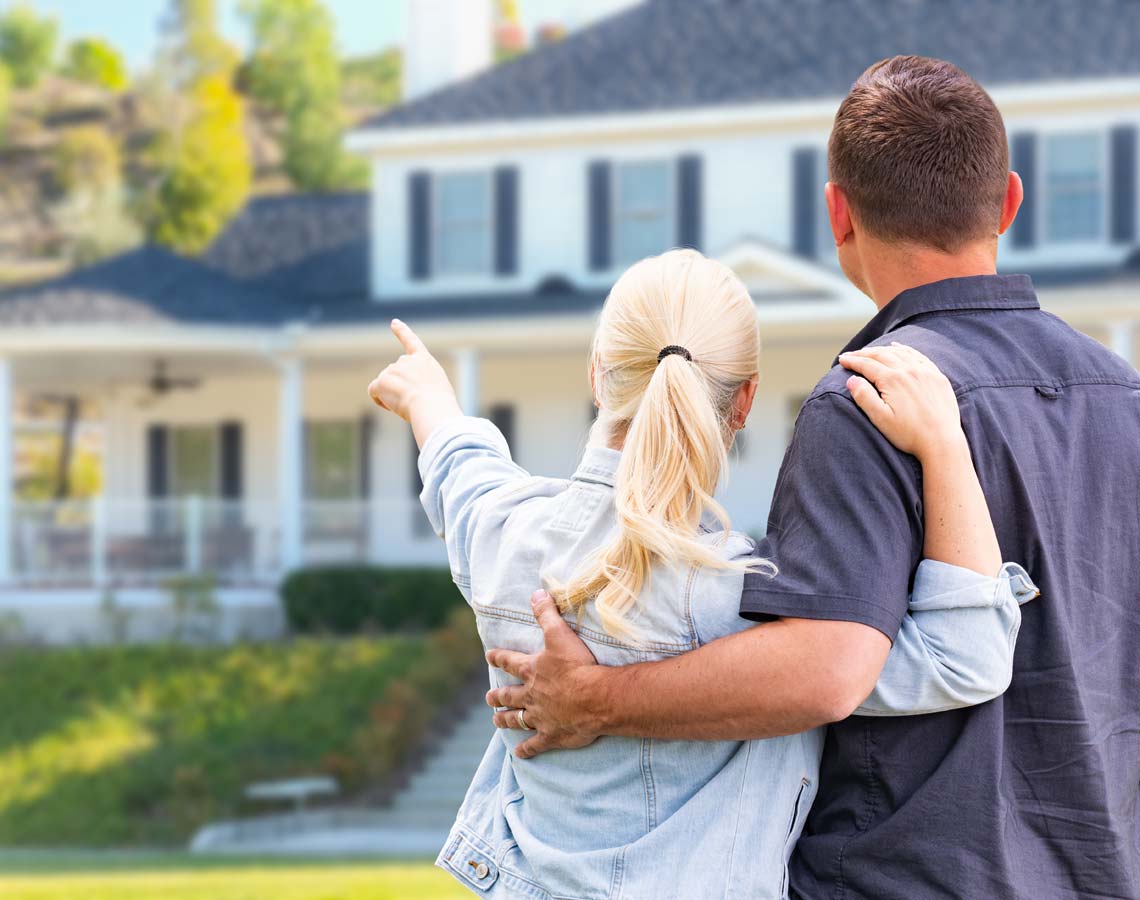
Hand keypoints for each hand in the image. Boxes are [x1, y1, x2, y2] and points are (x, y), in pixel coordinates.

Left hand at [368, 319, 462, 444]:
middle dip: (400, 388)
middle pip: (396, 375)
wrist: (431, 406)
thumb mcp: (437, 390)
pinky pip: (374, 392)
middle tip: (415, 401)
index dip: (402, 332)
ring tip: (409, 405)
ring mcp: (393, 369)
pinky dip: (380, 401)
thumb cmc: (440, 406)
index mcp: (424, 361)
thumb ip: (422, 386)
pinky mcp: (382, 381)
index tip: (394, 323)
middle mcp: (407, 361)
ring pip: (386, 386)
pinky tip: (393, 406)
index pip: (412, 342)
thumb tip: (409, 397)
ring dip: (393, 397)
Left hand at [485, 591, 601, 758]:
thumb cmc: (578, 665)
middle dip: (497, 696)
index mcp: (532, 670)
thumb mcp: (560, 634)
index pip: (510, 661)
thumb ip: (547, 614)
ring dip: (506, 720)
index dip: (499, 657)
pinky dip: (526, 750)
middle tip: (489, 697)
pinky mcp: (551, 735)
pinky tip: (520, 754)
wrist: (595, 697)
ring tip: (496, 721)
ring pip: (517, 719)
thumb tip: (536, 593)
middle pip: (509, 695)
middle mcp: (531, 694)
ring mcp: (540, 717)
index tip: (489, 656)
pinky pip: (535, 745)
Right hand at [839, 343, 964, 460]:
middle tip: (850, 355)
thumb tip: (852, 380)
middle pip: (881, 355)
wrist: (942, 442)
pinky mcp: (937, 377)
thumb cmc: (909, 434)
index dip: (852, 361)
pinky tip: (897, 347)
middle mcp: (909, 370)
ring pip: (899, 352)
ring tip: (869, 351)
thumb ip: (864, 397)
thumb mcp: (880, 419)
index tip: (842, 360)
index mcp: (893, 380)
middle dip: (863, 353)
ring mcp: (925, 372)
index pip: (867, 365)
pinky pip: (918, 355)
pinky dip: (904, 349)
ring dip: (882, 350)